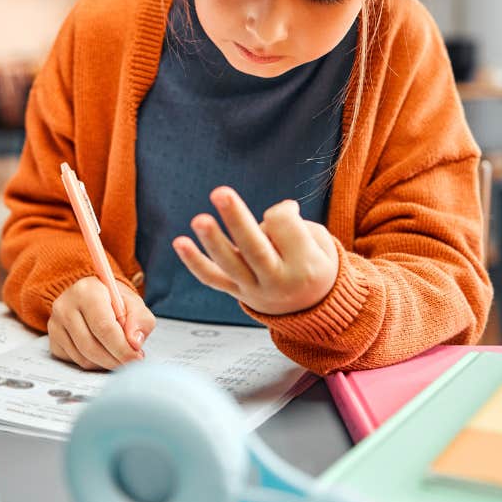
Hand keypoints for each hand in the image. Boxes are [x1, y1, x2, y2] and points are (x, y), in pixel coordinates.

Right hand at [48, 276, 155, 370]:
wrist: (93, 298)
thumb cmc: (114, 301)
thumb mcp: (133, 303)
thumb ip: (140, 320)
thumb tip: (134, 342)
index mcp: (87, 290)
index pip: (103, 326)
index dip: (122, 347)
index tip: (136, 357)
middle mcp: (65, 305)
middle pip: (92, 346)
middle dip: (115, 360)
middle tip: (131, 362)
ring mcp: (55, 324)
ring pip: (83, 358)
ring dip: (105, 363)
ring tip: (118, 355)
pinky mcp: (53, 340)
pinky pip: (75, 362)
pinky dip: (93, 363)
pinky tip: (103, 352)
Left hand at [173, 187, 338, 315]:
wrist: (313, 309)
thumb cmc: (316, 264)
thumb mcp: (322, 246)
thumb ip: (298, 227)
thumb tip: (277, 212)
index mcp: (305, 268)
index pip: (284, 227)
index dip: (284, 211)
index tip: (289, 211)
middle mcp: (278, 281)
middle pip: (255, 248)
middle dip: (237, 219)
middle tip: (220, 192)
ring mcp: (255, 290)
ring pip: (230, 265)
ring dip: (212, 241)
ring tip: (198, 219)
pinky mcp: (237, 292)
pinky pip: (213, 278)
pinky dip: (194, 262)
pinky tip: (179, 242)